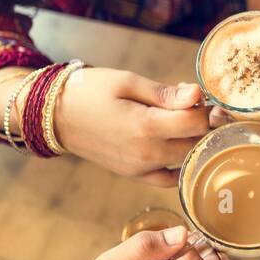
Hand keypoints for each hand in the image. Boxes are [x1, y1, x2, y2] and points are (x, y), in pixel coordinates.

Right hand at [54, 67, 211, 186]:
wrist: (54, 116)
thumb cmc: (89, 91)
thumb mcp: (127, 82)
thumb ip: (165, 93)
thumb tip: (198, 95)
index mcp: (145, 127)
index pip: (197, 123)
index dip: (205, 107)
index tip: (197, 95)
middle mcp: (146, 154)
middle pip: (197, 143)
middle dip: (202, 123)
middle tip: (189, 104)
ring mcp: (140, 169)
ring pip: (187, 160)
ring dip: (192, 141)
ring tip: (178, 120)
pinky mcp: (134, 175)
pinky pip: (169, 178)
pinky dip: (180, 163)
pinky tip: (174, 143)